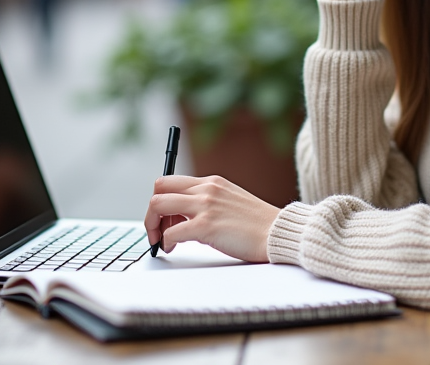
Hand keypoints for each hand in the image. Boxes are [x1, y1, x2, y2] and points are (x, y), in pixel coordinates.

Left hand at [145, 175, 280, 262]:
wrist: (278, 233)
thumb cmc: (258, 224)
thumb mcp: (231, 200)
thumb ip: (208, 201)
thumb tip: (184, 216)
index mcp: (211, 182)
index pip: (170, 181)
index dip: (161, 200)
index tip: (165, 218)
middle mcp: (206, 189)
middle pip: (159, 188)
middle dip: (151, 212)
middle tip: (157, 230)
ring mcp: (205, 206)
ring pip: (158, 205)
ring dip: (153, 226)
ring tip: (162, 240)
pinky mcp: (206, 226)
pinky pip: (171, 232)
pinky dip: (165, 242)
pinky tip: (172, 248)